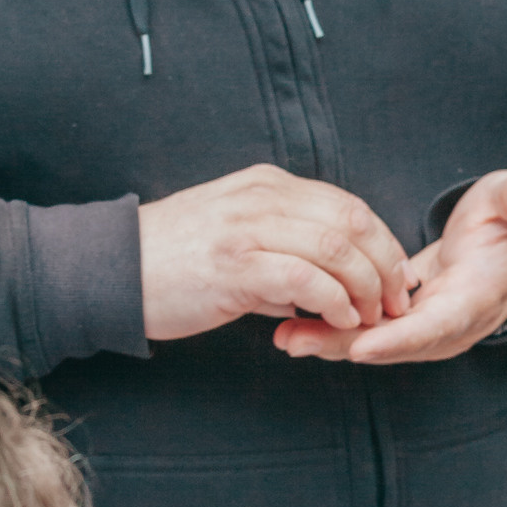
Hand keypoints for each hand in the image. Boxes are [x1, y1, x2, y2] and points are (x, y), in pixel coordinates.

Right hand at [137, 166, 413, 342]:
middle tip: (394, 303)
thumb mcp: (234, 236)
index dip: (382, 242)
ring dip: (364, 288)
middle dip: (384, 265)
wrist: (112, 270)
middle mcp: (261, 197)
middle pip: (351, 221)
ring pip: (335, 247)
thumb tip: (320, 288)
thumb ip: (279, 251)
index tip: (394, 278)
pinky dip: (334, 302)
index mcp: (266, 185)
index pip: (346, 204)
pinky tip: (339, 321)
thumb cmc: (173, 262)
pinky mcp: (234, 265)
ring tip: (370, 317)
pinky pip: (305, 278)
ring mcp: (247, 228)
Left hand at [275, 168, 506, 366]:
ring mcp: (426, 332)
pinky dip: (331, 331)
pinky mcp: (405, 326)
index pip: (437, 325)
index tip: (362, 344)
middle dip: (344, 344)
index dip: (398, 338)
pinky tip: (292, 326)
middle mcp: (449, 326)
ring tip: (284, 337)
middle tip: (295, 340)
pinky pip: (366, 334)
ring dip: (328, 342)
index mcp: (476, 298)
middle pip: (393, 344)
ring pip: (374, 344)